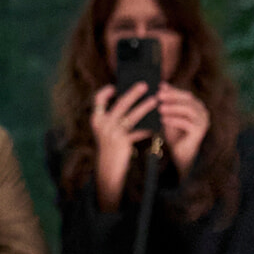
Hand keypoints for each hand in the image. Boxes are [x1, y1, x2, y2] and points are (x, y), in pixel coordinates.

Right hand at [91, 82, 156, 211]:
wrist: (108, 169)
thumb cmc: (110, 146)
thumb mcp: (106, 131)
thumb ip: (112, 117)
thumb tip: (130, 100)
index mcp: (96, 119)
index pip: (98, 99)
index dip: (106, 91)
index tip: (115, 87)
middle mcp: (103, 124)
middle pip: (120, 104)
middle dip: (134, 93)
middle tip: (145, 85)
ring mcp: (112, 133)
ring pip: (132, 116)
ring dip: (145, 106)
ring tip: (155, 100)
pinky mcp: (122, 142)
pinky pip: (139, 130)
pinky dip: (148, 126)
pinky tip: (157, 122)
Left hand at [157, 83, 209, 175]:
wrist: (179, 154)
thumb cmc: (174, 134)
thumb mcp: (170, 114)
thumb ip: (168, 100)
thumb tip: (163, 84)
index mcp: (197, 106)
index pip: (186, 94)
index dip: (173, 90)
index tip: (159, 88)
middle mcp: (203, 112)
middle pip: (189, 100)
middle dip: (173, 97)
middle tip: (158, 96)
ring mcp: (203, 122)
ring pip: (189, 110)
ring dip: (173, 108)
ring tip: (159, 108)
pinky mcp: (200, 132)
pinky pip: (187, 123)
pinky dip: (174, 120)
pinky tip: (163, 119)